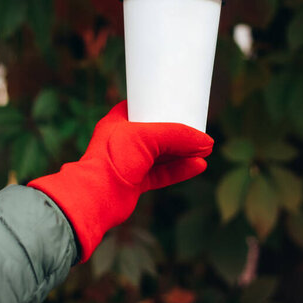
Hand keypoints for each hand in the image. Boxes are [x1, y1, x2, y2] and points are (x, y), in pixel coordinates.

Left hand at [28, 101, 212, 261]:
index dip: (162, 105)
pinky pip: (162, 173)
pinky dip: (180, 170)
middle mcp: (123, 140)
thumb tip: (206, 142)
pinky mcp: (135, 183)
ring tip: (206, 150)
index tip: (182, 104)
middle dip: (180, 134)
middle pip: (158, 133)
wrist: (96, 197)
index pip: (143, 107)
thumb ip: (177, 136)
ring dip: (184, 152)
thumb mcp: (147, 136)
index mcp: (119, 120)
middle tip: (201, 132)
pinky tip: (198, 166)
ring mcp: (129, 162)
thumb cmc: (112, 158)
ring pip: (161, 154)